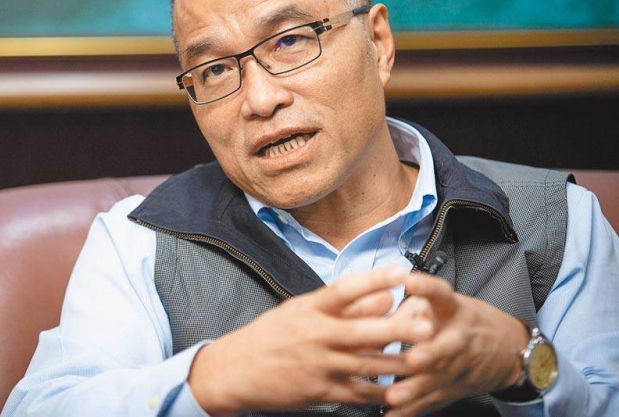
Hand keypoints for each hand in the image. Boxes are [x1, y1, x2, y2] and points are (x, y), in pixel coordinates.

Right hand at [187, 266, 433, 414]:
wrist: (237, 370)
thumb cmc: (272, 335)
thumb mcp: (301, 311)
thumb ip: (344, 306)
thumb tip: (385, 298)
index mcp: (311, 309)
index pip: (345, 289)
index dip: (373, 279)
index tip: (400, 270)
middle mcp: (316, 335)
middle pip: (362, 330)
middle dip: (397, 329)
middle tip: (426, 326)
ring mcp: (318, 365)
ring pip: (365, 364)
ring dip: (398, 363)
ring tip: (425, 359)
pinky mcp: (319, 392)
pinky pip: (356, 393)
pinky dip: (380, 392)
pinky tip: (400, 390)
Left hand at [383, 273, 530, 416]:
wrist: (507, 349)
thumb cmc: (464, 320)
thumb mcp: (441, 303)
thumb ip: (409, 307)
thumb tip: (375, 312)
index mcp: (452, 309)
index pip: (441, 294)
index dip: (427, 288)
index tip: (411, 282)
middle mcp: (458, 338)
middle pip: (445, 346)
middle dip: (430, 354)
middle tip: (413, 358)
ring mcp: (458, 367)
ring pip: (436, 379)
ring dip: (415, 389)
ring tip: (394, 395)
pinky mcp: (453, 389)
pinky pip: (431, 401)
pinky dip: (412, 411)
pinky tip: (393, 416)